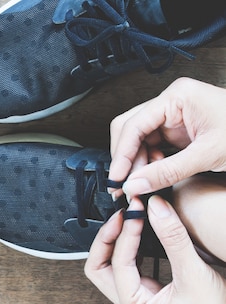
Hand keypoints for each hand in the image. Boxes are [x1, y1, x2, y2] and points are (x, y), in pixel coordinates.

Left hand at [84, 196, 225, 303]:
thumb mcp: (195, 274)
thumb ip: (174, 239)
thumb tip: (156, 208)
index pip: (118, 264)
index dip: (125, 234)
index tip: (135, 211)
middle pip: (100, 268)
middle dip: (107, 240)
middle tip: (122, 215)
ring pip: (111, 270)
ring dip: (116, 244)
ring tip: (129, 220)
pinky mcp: (149, 299)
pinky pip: (129, 271)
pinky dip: (131, 251)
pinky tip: (140, 235)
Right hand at [108, 77, 225, 199]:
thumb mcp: (208, 155)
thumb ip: (167, 172)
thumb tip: (136, 185)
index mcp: (177, 97)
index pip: (134, 125)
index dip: (122, 154)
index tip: (117, 178)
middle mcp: (171, 103)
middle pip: (130, 129)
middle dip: (126, 158)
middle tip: (124, 185)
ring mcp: (173, 115)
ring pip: (138, 139)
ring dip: (136, 163)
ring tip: (139, 185)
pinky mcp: (178, 129)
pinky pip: (152, 145)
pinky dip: (148, 163)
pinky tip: (152, 177)